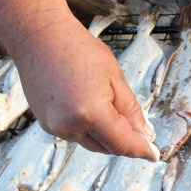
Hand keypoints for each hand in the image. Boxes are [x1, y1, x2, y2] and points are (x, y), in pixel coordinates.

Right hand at [11, 16, 156, 159]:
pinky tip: (89, 106)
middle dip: (125, 141)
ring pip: (93, 144)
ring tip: (109, 106)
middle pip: (108, 148)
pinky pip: (77, 135)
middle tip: (140, 128)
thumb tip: (144, 134)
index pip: (122, 144)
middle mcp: (70, 126)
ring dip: (107, 136)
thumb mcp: (115, 77)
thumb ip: (131, 110)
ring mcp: (56, 127)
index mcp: (90, 113)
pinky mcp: (47, 125)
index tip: (153, 154)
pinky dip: (89, 129)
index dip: (140, 150)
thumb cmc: (77, 49)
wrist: (38, 36)